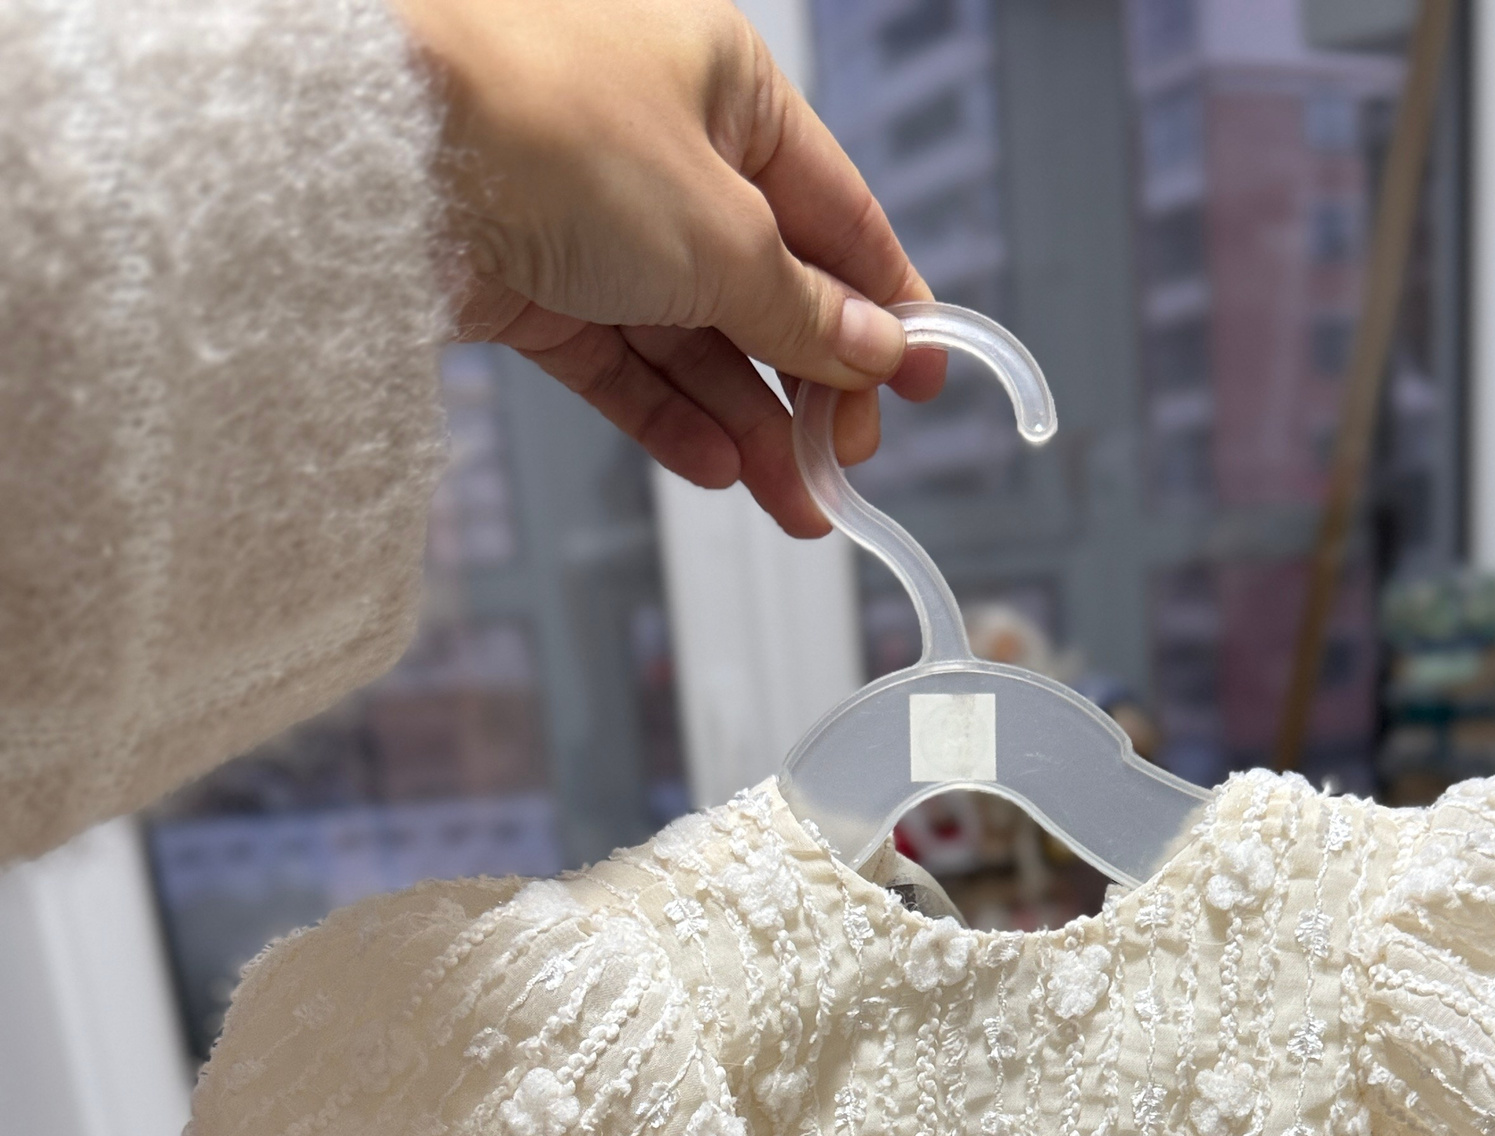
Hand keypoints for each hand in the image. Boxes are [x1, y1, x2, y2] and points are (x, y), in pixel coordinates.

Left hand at [393, 0, 944, 533]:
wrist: (380, 148)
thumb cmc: (554, 130)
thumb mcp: (720, 235)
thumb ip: (802, 310)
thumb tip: (873, 351)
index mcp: (724, 84)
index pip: (835, 209)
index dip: (885, 302)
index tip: (922, 381)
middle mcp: (659, 139)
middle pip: (763, 283)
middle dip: (809, 384)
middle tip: (844, 464)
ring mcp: (590, 213)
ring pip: (692, 333)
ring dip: (748, 420)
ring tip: (795, 501)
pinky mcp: (530, 279)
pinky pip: (620, 359)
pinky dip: (669, 413)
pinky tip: (720, 466)